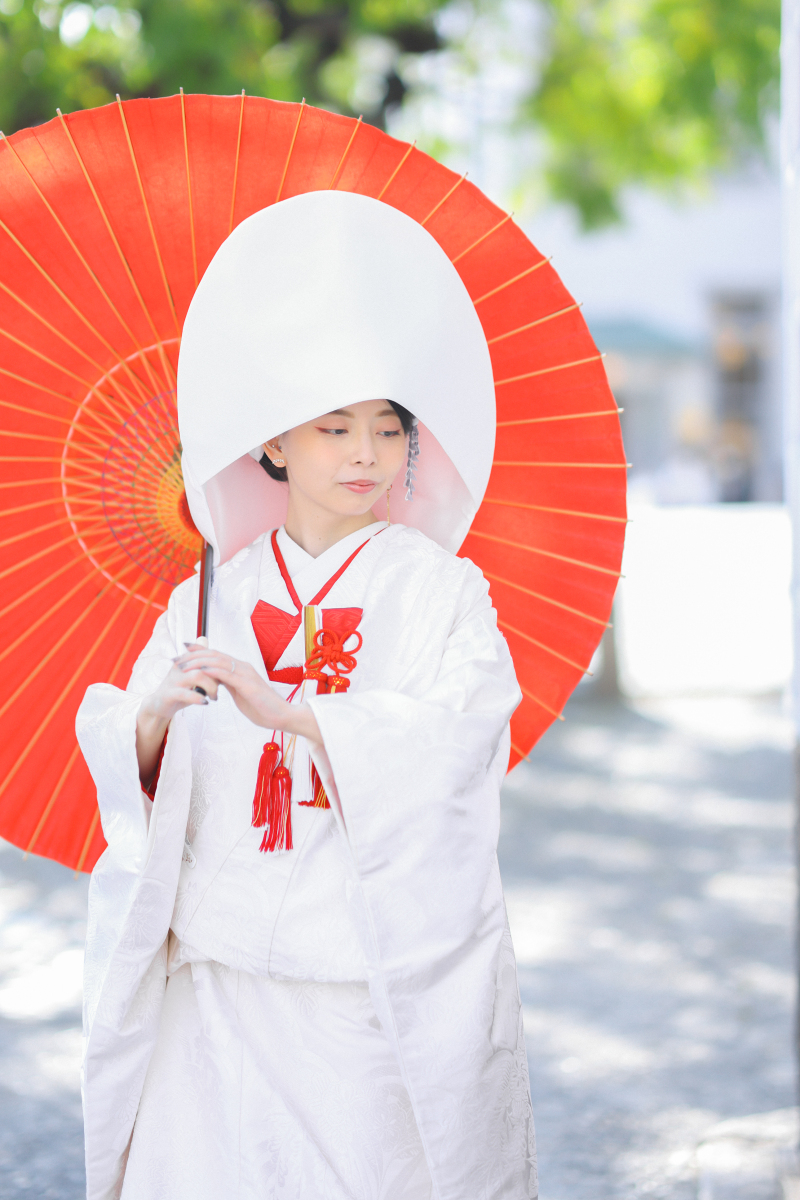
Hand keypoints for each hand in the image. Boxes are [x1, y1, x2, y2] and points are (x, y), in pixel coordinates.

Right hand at [135, 636, 216, 784]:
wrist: (158, 706)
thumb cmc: (180, 692)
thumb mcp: (195, 680)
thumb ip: (208, 672)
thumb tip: (224, 666)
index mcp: (186, 661)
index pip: (207, 657)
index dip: (219, 667)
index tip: (228, 677)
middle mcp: (179, 667)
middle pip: (205, 664)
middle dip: (217, 677)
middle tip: (222, 689)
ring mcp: (173, 680)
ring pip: (197, 675)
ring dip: (210, 687)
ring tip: (214, 697)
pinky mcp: (168, 694)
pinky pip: (185, 693)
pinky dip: (197, 697)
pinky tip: (205, 702)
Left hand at [175, 643, 321, 743]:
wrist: (282, 716)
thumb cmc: (263, 709)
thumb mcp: (242, 695)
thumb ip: (230, 686)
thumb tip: (217, 682)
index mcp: (241, 669)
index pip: (216, 655)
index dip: (198, 651)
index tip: (182, 652)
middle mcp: (243, 667)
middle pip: (213, 654)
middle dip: (192, 655)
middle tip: (175, 659)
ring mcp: (245, 674)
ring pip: (217, 661)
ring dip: (197, 662)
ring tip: (181, 665)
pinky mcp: (247, 684)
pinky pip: (226, 673)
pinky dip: (211, 670)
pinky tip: (199, 671)